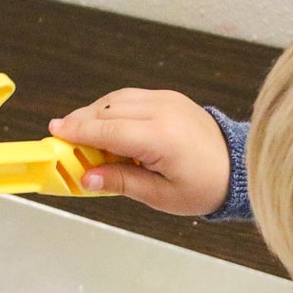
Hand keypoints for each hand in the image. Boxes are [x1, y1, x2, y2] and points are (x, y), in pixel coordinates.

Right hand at [49, 88, 230, 215]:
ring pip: (116, 99)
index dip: (79, 132)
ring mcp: (167, 99)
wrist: (237, 167)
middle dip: (81, 123)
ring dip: (94, 115)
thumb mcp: (160, 195)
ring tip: (79, 136)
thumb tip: (87, 178)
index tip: (55, 134)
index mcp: (163, 138)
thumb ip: (122, 183)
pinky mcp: (168, 97)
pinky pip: (130, 97)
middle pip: (108, 110)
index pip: (109, 131)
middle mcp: (164, 111)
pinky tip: (103, 127)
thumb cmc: (203, 186)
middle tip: (60, 139)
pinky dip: (111, 109)